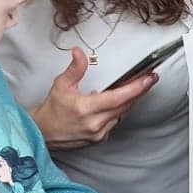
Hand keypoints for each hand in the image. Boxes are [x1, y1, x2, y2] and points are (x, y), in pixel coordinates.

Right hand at [32, 46, 156, 147]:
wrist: (42, 133)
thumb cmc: (51, 110)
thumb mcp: (61, 85)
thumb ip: (75, 69)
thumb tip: (79, 53)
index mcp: (85, 109)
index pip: (117, 98)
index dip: (136, 88)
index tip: (149, 79)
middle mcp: (94, 124)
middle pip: (125, 105)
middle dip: (138, 91)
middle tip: (149, 78)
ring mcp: (98, 134)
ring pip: (121, 114)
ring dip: (129, 101)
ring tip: (137, 87)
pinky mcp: (99, 139)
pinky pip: (115, 122)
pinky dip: (118, 111)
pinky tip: (117, 102)